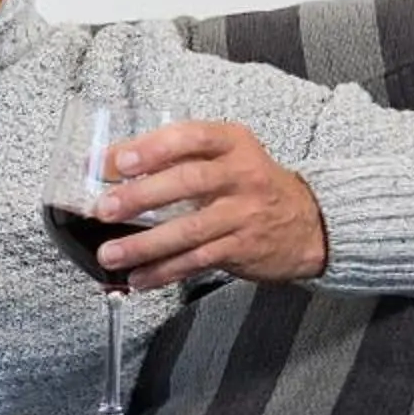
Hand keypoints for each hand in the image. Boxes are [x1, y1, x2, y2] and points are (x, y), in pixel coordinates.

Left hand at [94, 121, 327, 288]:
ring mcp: (244, 214)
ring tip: (110, 254)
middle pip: (188, 183)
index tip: (117, 162)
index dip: (151, 149)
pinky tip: (138, 277)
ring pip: (189, 230)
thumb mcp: (226, 156)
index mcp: (232, 143)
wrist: (308, 223)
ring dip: (144, 245)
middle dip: (141, 197)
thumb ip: (178, 157)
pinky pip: (197, 261)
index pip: (190, 137)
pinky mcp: (242, 248)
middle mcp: (241, 175)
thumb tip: (111, 163)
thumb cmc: (250, 184)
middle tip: (104, 209)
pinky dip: (164, 271)